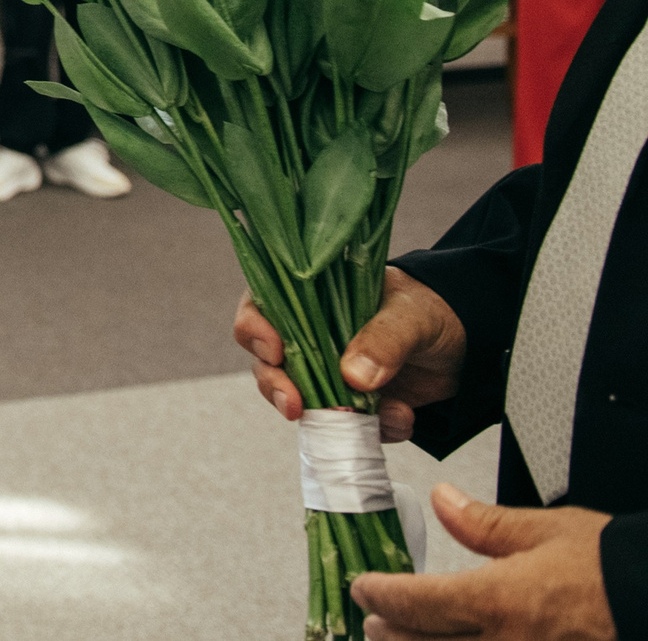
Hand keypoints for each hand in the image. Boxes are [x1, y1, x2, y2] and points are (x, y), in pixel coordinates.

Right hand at [234, 268, 466, 440]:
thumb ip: (383, 339)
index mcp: (312, 297)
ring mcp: (328, 372)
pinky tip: (401, 419)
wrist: (472, 344)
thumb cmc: (434, 310)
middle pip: (268, 362)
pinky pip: (344, 426)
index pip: (262, 306)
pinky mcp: (353, 403)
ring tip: (366, 420)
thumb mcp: (411, 315)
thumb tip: (352, 376)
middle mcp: (310, 335)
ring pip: (299, 399)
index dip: (255, 328)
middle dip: (277, 387)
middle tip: (297, 406)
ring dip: (326, 416)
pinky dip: (368, 431)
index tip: (274, 351)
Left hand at [351, 485, 612, 640]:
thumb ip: (485, 524)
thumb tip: (443, 500)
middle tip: (375, 621)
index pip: (414, 604)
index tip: (364, 587)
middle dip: (389, 635)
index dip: (379, 595)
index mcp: (500, 603)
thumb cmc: (614, 570)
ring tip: (408, 639)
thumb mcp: (549, 532)